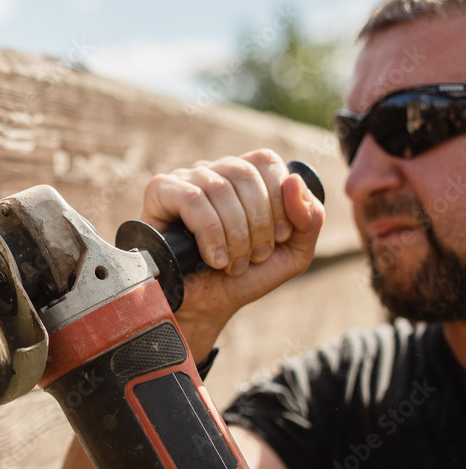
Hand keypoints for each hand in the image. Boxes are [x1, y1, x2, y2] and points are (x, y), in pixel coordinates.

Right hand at [141, 149, 324, 357]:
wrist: (205, 307)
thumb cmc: (244, 277)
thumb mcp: (293, 252)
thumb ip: (310, 219)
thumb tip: (295, 181)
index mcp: (243, 176)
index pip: (266, 161)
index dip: (279, 200)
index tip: (280, 237)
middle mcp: (213, 171)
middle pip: (244, 174)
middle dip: (258, 222)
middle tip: (255, 256)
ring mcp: (183, 180)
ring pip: (219, 188)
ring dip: (234, 233)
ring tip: (233, 263)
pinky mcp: (159, 193)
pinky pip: (190, 199)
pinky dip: (210, 232)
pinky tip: (213, 258)